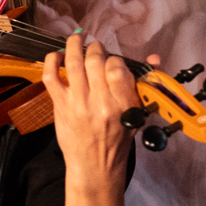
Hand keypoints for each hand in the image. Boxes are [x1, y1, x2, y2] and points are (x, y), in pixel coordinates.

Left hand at [41, 34, 149, 193]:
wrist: (95, 167)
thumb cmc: (117, 140)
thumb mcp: (137, 114)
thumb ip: (143, 85)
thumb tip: (154, 59)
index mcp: (122, 104)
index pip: (117, 67)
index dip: (114, 58)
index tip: (112, 61)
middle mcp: (100, 102)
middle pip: (95, 61)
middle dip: (95, 48)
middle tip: (96, 48)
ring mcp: (77, 103)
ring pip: (73, 63)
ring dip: (73, 45)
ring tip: (77, 39)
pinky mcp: (60, 106)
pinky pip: (51, 76)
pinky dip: (52, 61)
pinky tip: (58, 56)